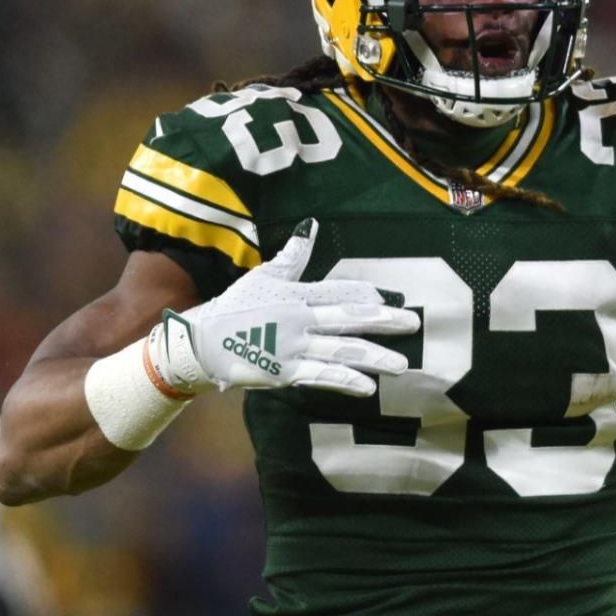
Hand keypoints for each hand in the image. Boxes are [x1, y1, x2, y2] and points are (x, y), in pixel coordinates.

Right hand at [147, 219, 418, 397]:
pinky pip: (320, 377)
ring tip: (401, 364)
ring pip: (340, 351)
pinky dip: (344, 381)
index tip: (388, 300)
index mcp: (295, 296)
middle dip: (383, 322)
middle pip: (347, 319)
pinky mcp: (285, 373)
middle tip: (413, 323)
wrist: (202, 343)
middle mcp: (299, 320)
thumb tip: (310, 227)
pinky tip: (368, 387)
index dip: (363, 296)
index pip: (336, 293)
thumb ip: (291, 257)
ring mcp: (293, 348)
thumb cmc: (234, 308)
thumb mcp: (263, 278)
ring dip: (373, 357)